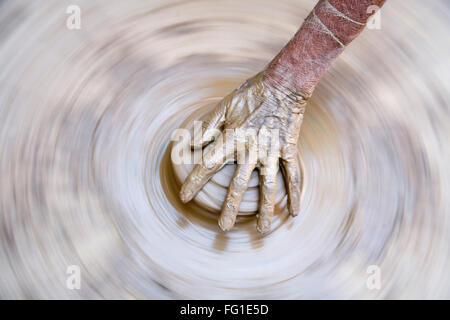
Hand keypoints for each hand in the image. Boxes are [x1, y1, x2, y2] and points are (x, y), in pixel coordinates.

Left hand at [179, 72, 308, 232]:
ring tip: (260, 230)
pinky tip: (294, 213)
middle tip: (223, 228)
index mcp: (232, 139)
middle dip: (229, 208)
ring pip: (268, 186)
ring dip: (264, 209)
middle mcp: (251, 150)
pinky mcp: (288, 150)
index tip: (185, 197)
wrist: (282, 84)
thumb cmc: (250, 94)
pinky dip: (294, 194)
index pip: (208, 165)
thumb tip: (191, 144)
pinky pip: (292, 175)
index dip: (194, 182)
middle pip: (238, 185)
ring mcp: (271, 152)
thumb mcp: (224, 106)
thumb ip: (207, 127)